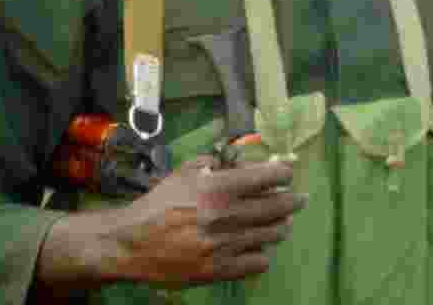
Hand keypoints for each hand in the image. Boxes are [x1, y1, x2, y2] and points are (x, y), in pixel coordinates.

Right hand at [110, 156, 306, 287]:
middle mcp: (228, 216)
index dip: (284, 172)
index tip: (288, 171)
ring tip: (281, 222)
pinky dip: (263, 252)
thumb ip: (219, 163)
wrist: (132, 243)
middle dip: (295, 200)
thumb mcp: (187, 171)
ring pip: (274, 234)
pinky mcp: (220, 270)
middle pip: (280, 206)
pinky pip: (259, 262)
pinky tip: (257, 246)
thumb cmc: (161, 202)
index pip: (271, 176)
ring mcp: (226, 245)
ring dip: (281, 225)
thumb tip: (250, 163)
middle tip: (300, 198)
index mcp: (220, 188)